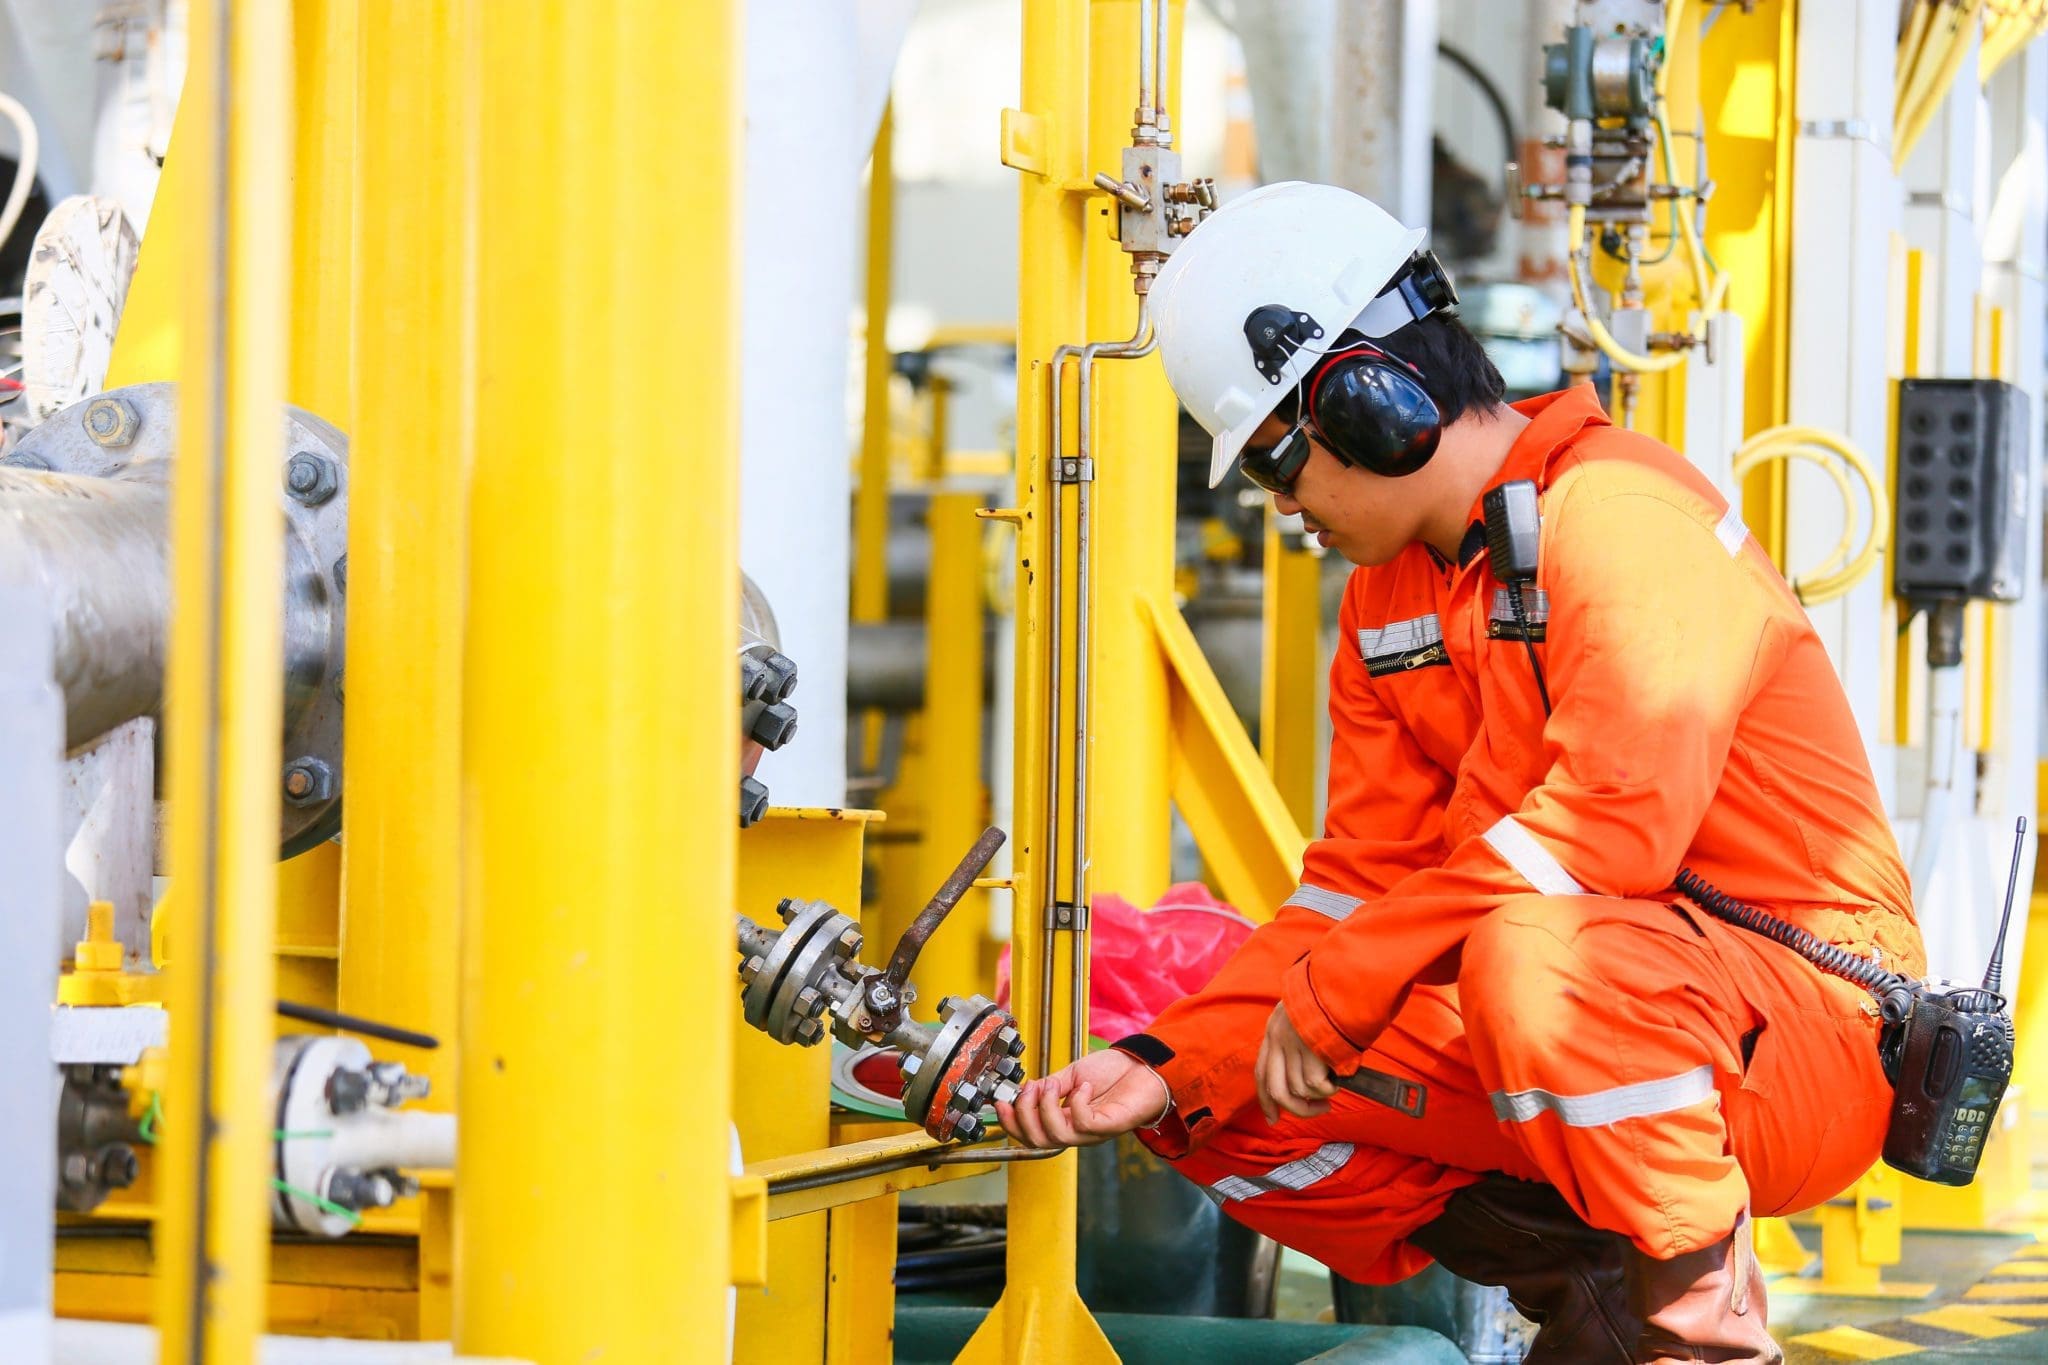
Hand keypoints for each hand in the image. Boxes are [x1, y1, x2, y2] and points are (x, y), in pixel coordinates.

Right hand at [994, 1048, 1171, 1149]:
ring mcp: (1092, 1131)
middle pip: (1038, 1141)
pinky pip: (1084, 1124)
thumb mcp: (1071, 1074)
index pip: (1029, 1134)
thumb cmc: (1114, 1072)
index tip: (1000, 1102)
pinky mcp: (1109, 1126)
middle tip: (1029, 1091)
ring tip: (1054, 1084)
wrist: (1144, 1065)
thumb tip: (1024, 1090)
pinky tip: (1083, 1087)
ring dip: (1047, 1107)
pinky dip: (1077, 1103)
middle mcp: (1075, 1130)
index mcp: (1063, 1120)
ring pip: (1057, 1136)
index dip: (1011, 1123)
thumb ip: (1048, 1085)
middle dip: (1024, 1116)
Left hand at [1255, 1003, 1334, 1122]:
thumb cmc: (1332, 1000)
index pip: (1261, 1073)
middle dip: (1296, 1109)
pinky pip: (1315, 1084)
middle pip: (1276, 1090)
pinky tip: (1339, 1076)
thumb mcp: (1303, 1017)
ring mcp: (1292, 1044)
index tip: (1273, 1119)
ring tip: (1335, 1084)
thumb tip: (1303, 1084)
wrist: (1343, 982)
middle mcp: (1277, 1038)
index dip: (1265, 1100)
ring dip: (1320, 1096)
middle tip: (1318, 1110)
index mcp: (1274, 1030)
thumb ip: (1297, 1043)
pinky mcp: (1310, 1050)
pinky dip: (1328, 1088)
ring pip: (1298, 1090)